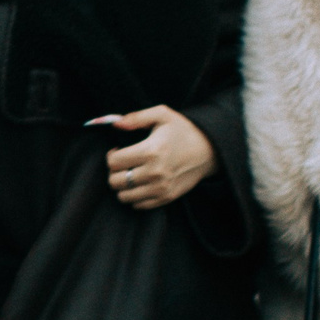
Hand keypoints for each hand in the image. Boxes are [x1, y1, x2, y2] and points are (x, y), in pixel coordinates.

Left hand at [97, 105, 214, 210]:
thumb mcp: (162, 114)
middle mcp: (154, 173)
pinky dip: (135, 197)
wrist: (208, 150)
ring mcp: (161, 188)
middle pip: (115, 182)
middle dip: (113, 172)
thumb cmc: (183, 130)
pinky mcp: (167, 197)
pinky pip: (139, 205)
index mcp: (150, 151)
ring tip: (130, 175)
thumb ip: (136, 117)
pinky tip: (141, 184)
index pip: (113, 162)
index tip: (117, 151)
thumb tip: (116, 124)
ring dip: (122, 186)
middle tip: (122, 165)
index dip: (111, 156)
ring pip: (124, 197)